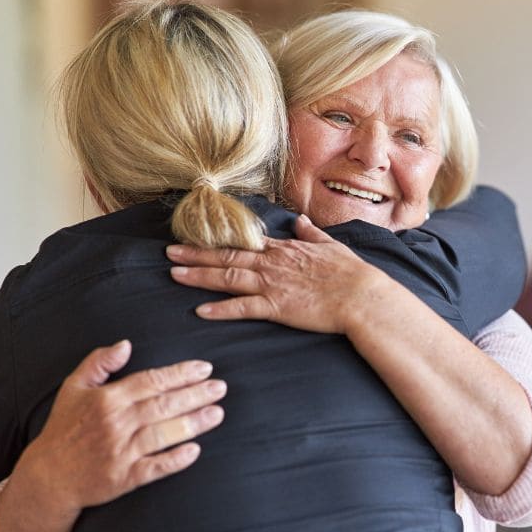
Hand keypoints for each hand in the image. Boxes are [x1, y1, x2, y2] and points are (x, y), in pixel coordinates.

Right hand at [12, 340, 225, 518]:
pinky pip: (153, 468)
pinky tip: (195, 451)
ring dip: (193, 424)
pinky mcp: (122, 478)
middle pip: (163, 405)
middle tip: (221, 388)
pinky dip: (174, 460)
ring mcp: (119, 452)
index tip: (205, 369)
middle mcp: (115, 424)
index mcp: (106, 399)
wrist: (48, 476)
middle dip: (195, 395)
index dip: (180, 374)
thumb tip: (125, 344)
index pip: (150, 381)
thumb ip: (98, 362)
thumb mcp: (73, 388)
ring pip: (162, 434)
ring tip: (218, 413)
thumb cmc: (65, 428)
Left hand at [166, 214, 389, 333]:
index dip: (218, 241)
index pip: (244, 243)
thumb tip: (301, 221)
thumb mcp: (331, 246)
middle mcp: (273, 264)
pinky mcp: (277, 307)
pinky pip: (243, 308)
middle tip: (170, 252)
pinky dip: (221, 309)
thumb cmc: (351, 273)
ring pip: (228, 278)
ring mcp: (273, 285)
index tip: (198, 238)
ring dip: (199, 275)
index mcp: (285, 250)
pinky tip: (201, 311)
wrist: (362, 295)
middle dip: (196, 254)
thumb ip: (312, 234)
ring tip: (175, 274)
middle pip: (227, 257)